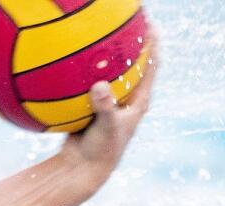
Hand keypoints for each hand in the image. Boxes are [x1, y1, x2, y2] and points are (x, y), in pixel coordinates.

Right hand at [58, 27, 159, 186]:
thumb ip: (104, 107)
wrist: (81, 167)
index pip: (151, 65)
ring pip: (110, 69)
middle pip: (133, 61)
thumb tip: (99, 87)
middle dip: (131, 39)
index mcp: (139, 100)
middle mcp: (127, 97)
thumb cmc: (101, 151)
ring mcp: (110, 99)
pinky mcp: (93, 103)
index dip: (154, 42)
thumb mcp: (106, 128)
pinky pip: (88, 79)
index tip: (150, 21)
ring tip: (97, 28)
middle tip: (124, 18)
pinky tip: (70, 53)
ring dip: (106, 51)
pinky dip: (82, 67)